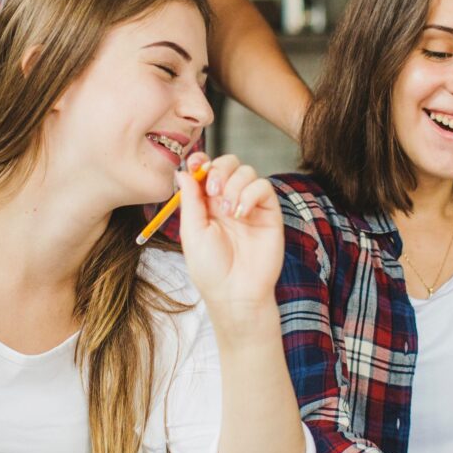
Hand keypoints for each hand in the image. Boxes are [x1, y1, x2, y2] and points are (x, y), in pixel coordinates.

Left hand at [176, 153, 283, 318]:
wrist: (236, 292)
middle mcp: (229, 199)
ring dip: (234, 184)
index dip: (201, 161)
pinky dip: (250, 194)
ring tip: (228, 211)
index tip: (195, 163)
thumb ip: (190, 200)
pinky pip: (263, 187)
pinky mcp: (269, 212)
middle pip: (228, 163)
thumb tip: (183, 171)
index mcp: (207, 203)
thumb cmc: (210, 268)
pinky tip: (241, 213)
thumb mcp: (192, 232)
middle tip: (213, 188)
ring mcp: (250, 204)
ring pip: (247, 171)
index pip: (206, 170)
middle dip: (219, 169)